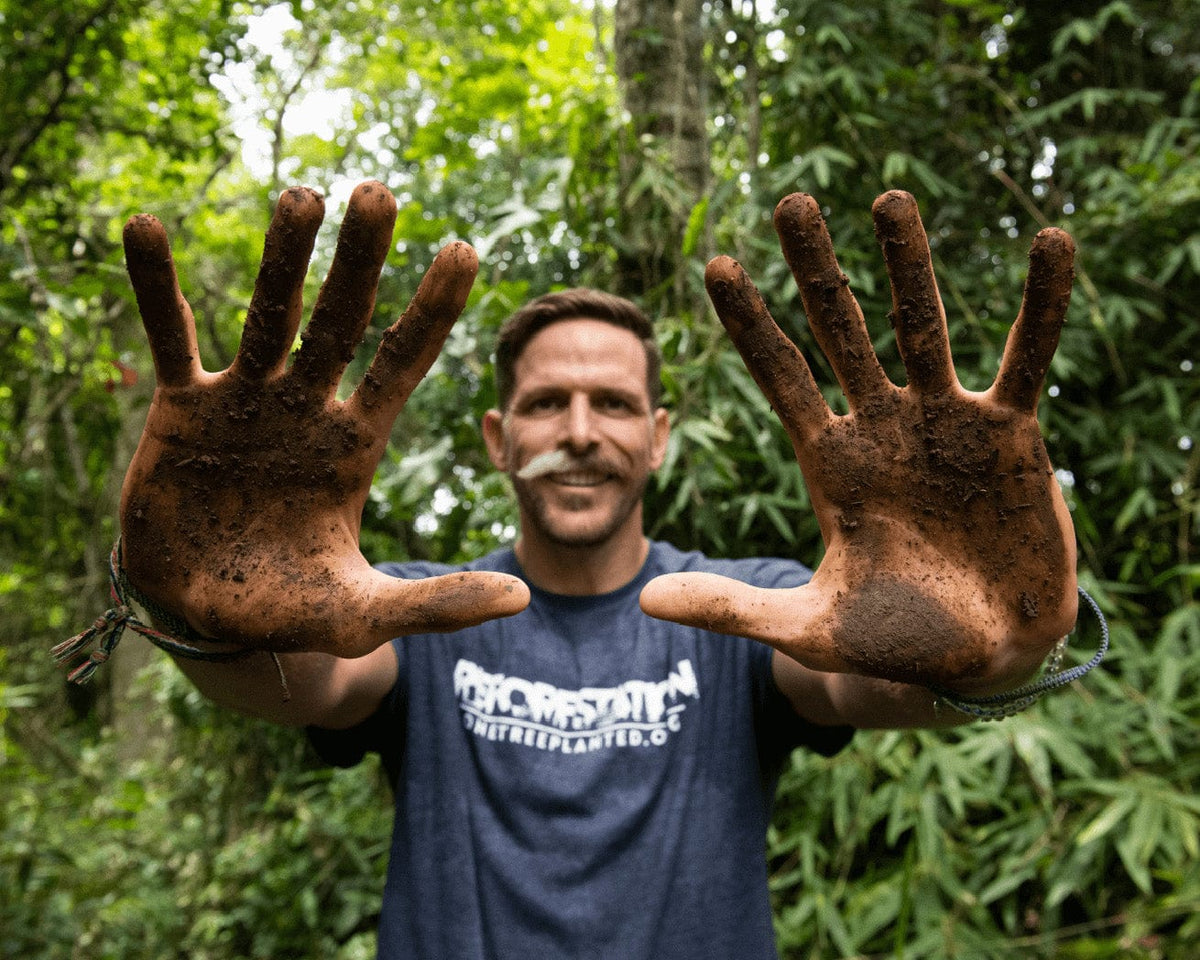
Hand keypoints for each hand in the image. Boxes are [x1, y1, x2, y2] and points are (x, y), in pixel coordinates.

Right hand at [119, 182, 527, 655]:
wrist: (202, 618)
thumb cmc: (288, 609)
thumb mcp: (364, 613)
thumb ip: (438, 603)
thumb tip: (524, 596)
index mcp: (357, 444)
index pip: (404, 364)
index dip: (433, 310)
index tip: (465, 248)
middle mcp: (308, 408)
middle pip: (341, 322)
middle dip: (360, 262)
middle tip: (380, 192)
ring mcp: (247, 401)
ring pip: (266, 315)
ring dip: (282, 258)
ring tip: (302, 195)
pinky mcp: (183, 407)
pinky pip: (168, 336)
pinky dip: (157, 287)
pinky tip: (148, 226)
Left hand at [641, 191, 1077, 690]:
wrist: (983, 660)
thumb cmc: (893, 642)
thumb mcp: (808, 627)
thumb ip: (734, 608)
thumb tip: (646, 602)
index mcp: (829, 461)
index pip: (780, 377)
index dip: (750, 324)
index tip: (718, 264)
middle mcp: (880, 427)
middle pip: (840, 331)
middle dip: (817, 270)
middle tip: (792, 202)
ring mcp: (944, 424)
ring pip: (922, 327)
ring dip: (908, 264)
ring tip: (889, 197)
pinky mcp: (1011, 434)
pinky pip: (1028, 358)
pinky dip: (1042, 305)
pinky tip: (1051, 240)